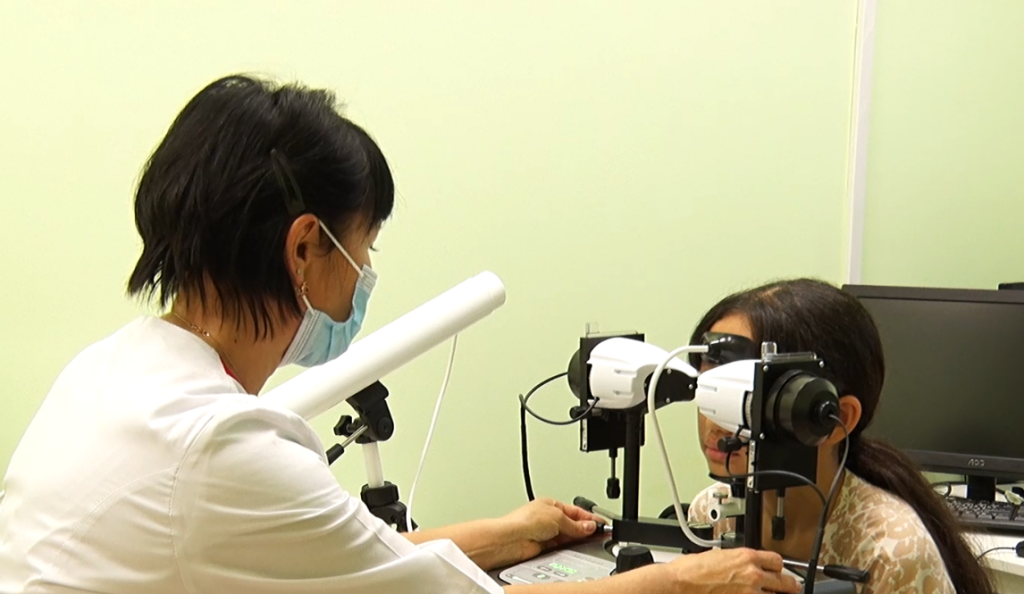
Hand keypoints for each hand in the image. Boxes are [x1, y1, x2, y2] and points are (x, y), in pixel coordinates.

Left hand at [498, 498, 600, 562]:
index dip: (589, 517)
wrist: (512, 539)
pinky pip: (563, 545)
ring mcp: (546, 532)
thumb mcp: (557, 517)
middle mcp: (548, 517)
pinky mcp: (545, 546)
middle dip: (586, 528)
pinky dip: (572, 546)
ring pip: (569, 535)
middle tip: (601, 532)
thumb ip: (575, 524)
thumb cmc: (525, 521)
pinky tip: (579, 546)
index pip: (575, 511)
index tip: (601, 523)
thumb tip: (589, 526)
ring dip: (580, 537)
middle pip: (573, 523)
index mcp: (550, 504)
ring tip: (592, 539)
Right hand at [660, 548, 800, 593]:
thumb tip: (749, 567)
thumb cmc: (692, 570)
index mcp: (747, 558)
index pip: (778, 561)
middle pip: (786, 583)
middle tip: (787, 588)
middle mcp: (753, 575)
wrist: (679, 584)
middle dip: (787, 586)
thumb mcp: (720, 556)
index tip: (777, 571)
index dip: (778, 568)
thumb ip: (740, 562)